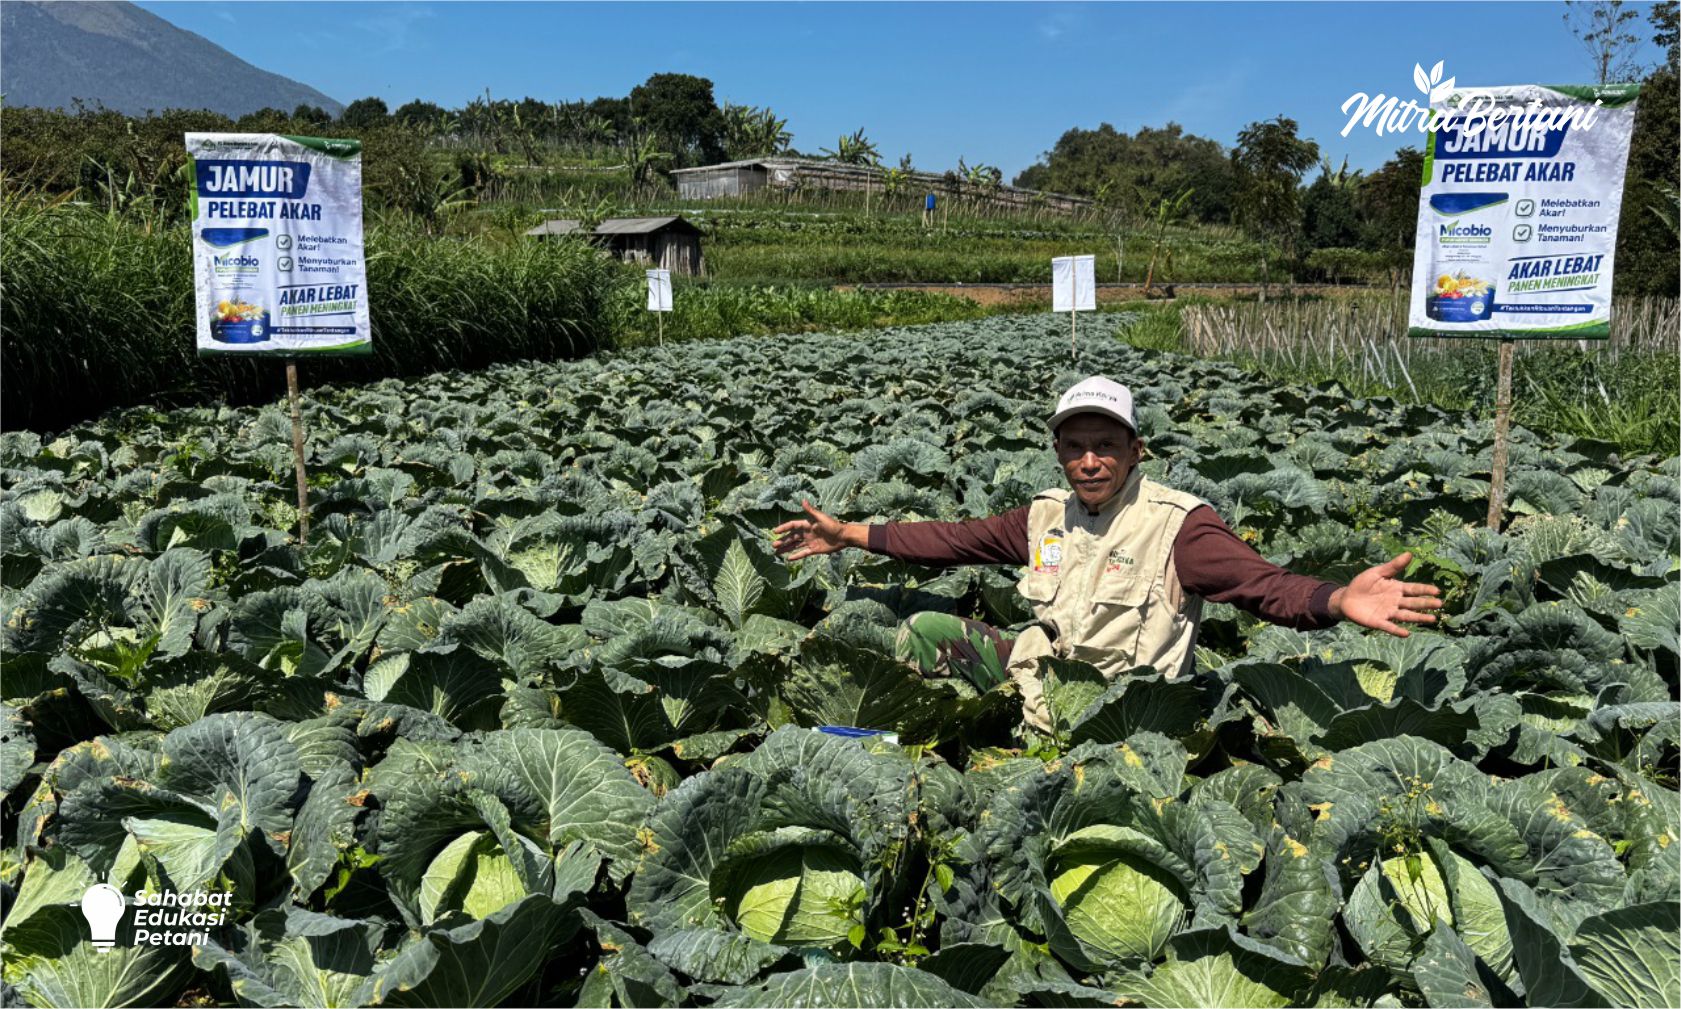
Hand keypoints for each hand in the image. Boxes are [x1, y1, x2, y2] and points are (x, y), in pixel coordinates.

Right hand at [772, 499, 857, 560]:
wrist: (844, 537)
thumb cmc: (833, 525)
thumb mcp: (821, 517)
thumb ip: (811, 511)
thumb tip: (803, 500)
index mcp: (807, 524)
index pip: (792, 526)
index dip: (784, 528)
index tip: (775, 532)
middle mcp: (807, 533)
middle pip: (792, 537)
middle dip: (782, 541)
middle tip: (773, 545)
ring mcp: (810, 542)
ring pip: (795, 546)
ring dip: (786, 548)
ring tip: (777, 552)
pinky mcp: (814, 550)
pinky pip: (803, 553)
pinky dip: (796, 556)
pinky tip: (788, 558)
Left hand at [1329, 552, 1443, 637]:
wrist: (1345, 598)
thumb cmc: (1362, 584)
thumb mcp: (1377, 572)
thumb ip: (1393, 566)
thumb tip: (1409, 554)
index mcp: (1397, 588)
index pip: (1414, 589)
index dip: (1425, 590)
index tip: (1437, 591)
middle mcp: (1396, 602)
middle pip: (1414, 603)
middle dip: (1426, 604)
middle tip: (1439, 604)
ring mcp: (1388, 612)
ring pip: (1406, 616)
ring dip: (1419, 617)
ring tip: (1432, 619)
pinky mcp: (1378, 622)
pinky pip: (1390, 627)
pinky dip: (1397, 630)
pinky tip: (1407, 633)